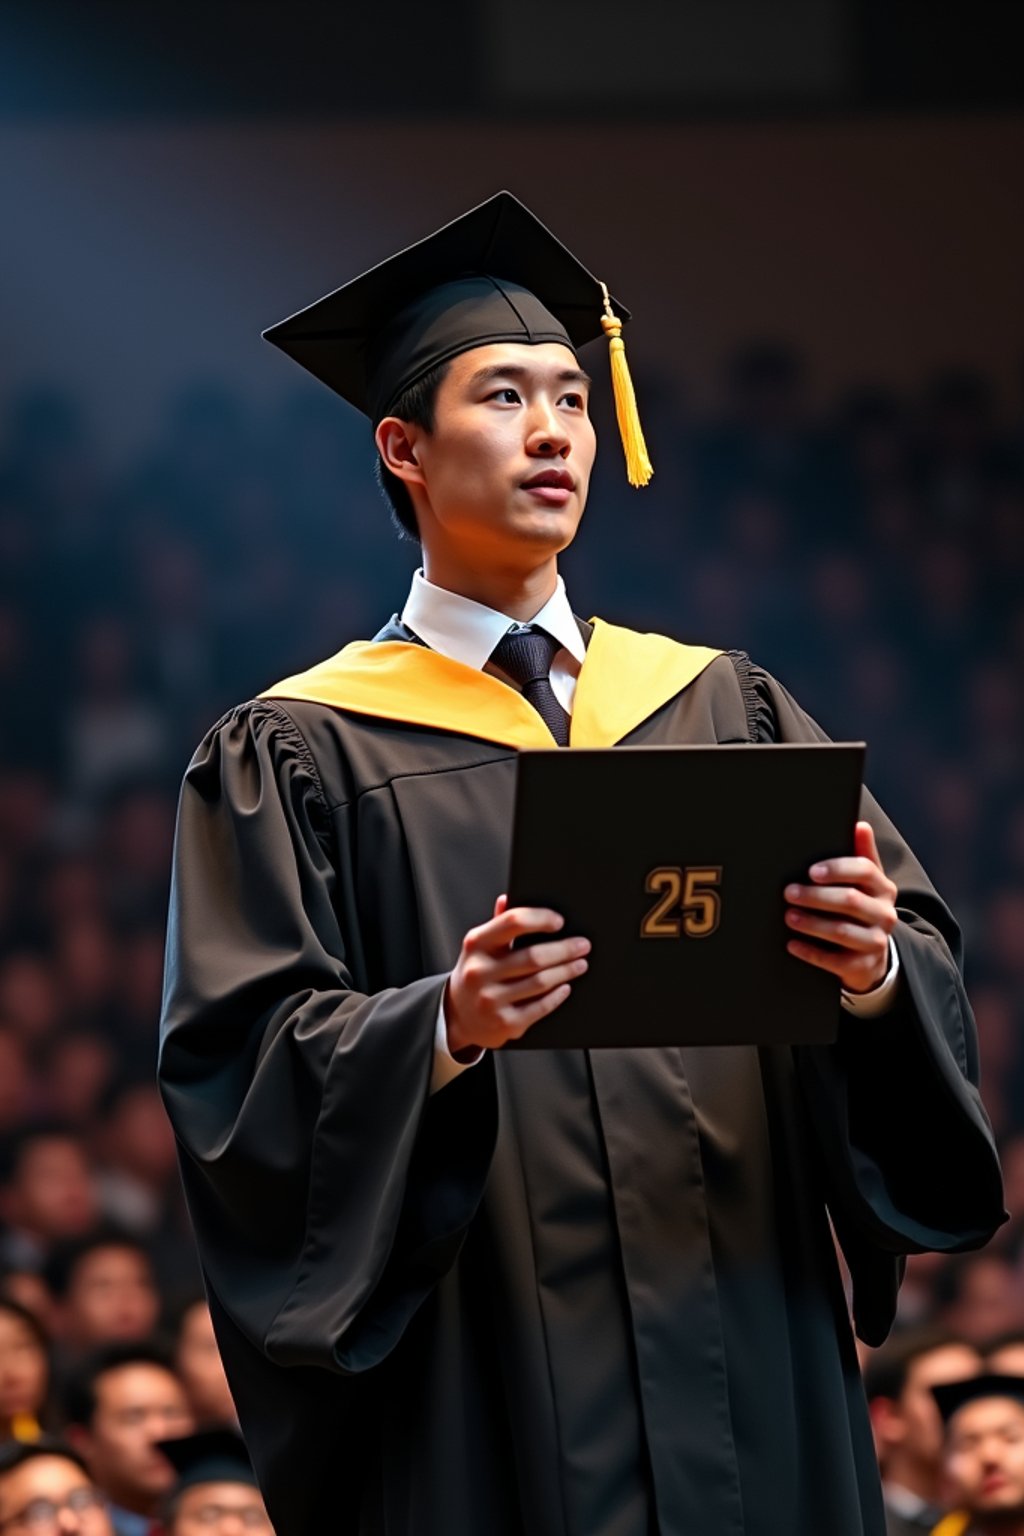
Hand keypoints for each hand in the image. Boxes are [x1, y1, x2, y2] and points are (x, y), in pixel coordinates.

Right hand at [445, 895, 589, 1054]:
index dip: (541, 918)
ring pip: (540, 982)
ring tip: (580, 964)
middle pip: (534, 956)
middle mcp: (480, 972)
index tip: (559, 921)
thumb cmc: (477, 973)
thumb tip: (507, 898)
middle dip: (565, 950)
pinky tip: (565, 987)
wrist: (458, 1016)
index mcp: (476, 944)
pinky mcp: (504, 1022)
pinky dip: (557, 996)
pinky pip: (540, 1007)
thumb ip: (497, 924)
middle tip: (583, 945)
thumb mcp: (480, 947)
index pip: (513, 922)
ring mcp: (491, 999)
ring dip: (566, 971)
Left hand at [783, 821, 897, 993]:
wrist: (872, 957)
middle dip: (816, 896)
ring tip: (788, 916)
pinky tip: (792, 944)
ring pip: (842, 931)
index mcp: (884, 888)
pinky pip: (834, 961)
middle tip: (789, 892)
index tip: (811, 871)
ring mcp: (876, 942)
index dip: (838, 869)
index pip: (865, 871)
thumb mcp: (865, 883)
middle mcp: (885, 914)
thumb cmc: (860, 910)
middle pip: (850, 901)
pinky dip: (811, 952)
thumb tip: (860, 824)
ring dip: (812, 923)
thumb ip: (862, 854)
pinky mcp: (862, 967)